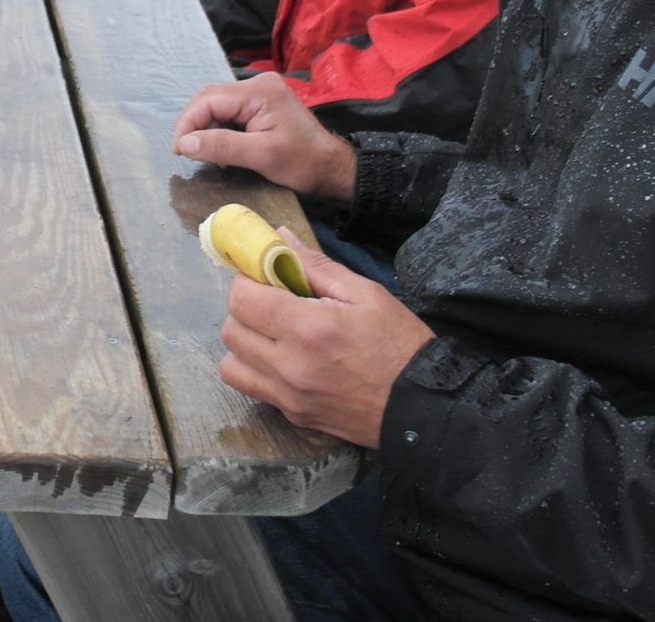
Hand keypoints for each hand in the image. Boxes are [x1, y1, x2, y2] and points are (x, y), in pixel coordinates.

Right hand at [172, 73, 355, 200]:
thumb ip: (222, 146)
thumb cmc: (303, 163)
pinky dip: (219, 130)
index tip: (179, 150)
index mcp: (259, 91)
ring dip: (206, 129)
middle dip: (195, 126)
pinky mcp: (261, 105)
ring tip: (205, 154)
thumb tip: (184, 144)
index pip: (209, 99)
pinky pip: (229, 113)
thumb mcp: (261, 156)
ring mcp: (260, 93)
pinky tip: (220, 148)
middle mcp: (258, 84)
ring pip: (217, 107)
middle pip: (210, 99)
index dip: (188, 123)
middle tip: (187, 153)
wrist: (333, 169)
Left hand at [220, 230, 433, 448]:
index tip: (265, 276)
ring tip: (273, 333)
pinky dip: (258, 371)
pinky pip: (253, 390)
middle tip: (272, 301)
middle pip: (231, 331)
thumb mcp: (366, 294)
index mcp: (308, 328)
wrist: (423, 406)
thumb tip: (279, 238)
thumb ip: (316, 266)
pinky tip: (285, 360)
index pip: (241, 299)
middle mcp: (289, 366)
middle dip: (244, 309)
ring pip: (231, 365)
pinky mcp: (293, 416)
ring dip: (244, 343)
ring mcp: (288, 396)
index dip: (247, 281)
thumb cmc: (400, 344)